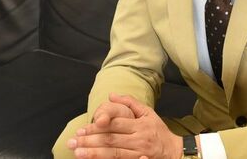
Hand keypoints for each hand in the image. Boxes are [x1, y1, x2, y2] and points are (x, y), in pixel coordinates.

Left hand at [68, 93, 182, 158]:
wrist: (173, 151)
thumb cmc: (158, 130)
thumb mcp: (148, 112)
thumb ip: (130, 103)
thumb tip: (112, 95)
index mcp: (140, 125)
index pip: (114, 124)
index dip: (97, 127)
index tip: (81, 130)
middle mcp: (138, 139)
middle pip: (111, 140)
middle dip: (90, 141)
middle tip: (73, 142)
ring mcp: (138, 154)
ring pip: (113, 154)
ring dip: (94, 154)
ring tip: (78, 153)